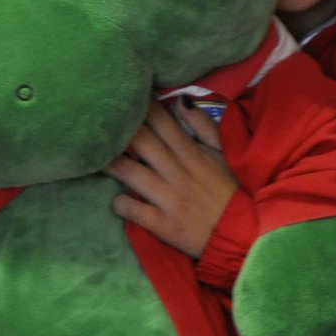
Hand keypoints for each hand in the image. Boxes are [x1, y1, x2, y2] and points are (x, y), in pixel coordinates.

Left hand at [106, 98, 238, 257]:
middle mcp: (177, 172)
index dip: (141, 108)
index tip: (124, 99)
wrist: (242, 235)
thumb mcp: (225, 154)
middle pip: (141, 142)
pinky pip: (134, 211)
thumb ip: (204, 127)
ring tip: (94, 157)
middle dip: (119, 131)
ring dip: (111, 163)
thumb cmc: (233, 192)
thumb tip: (182, 101)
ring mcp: (168, 198)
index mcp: (192, 153)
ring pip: (131, 174)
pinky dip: (121, 204)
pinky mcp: (164, 224)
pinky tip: (117, 201)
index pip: (162, 123)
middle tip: (99, 123)